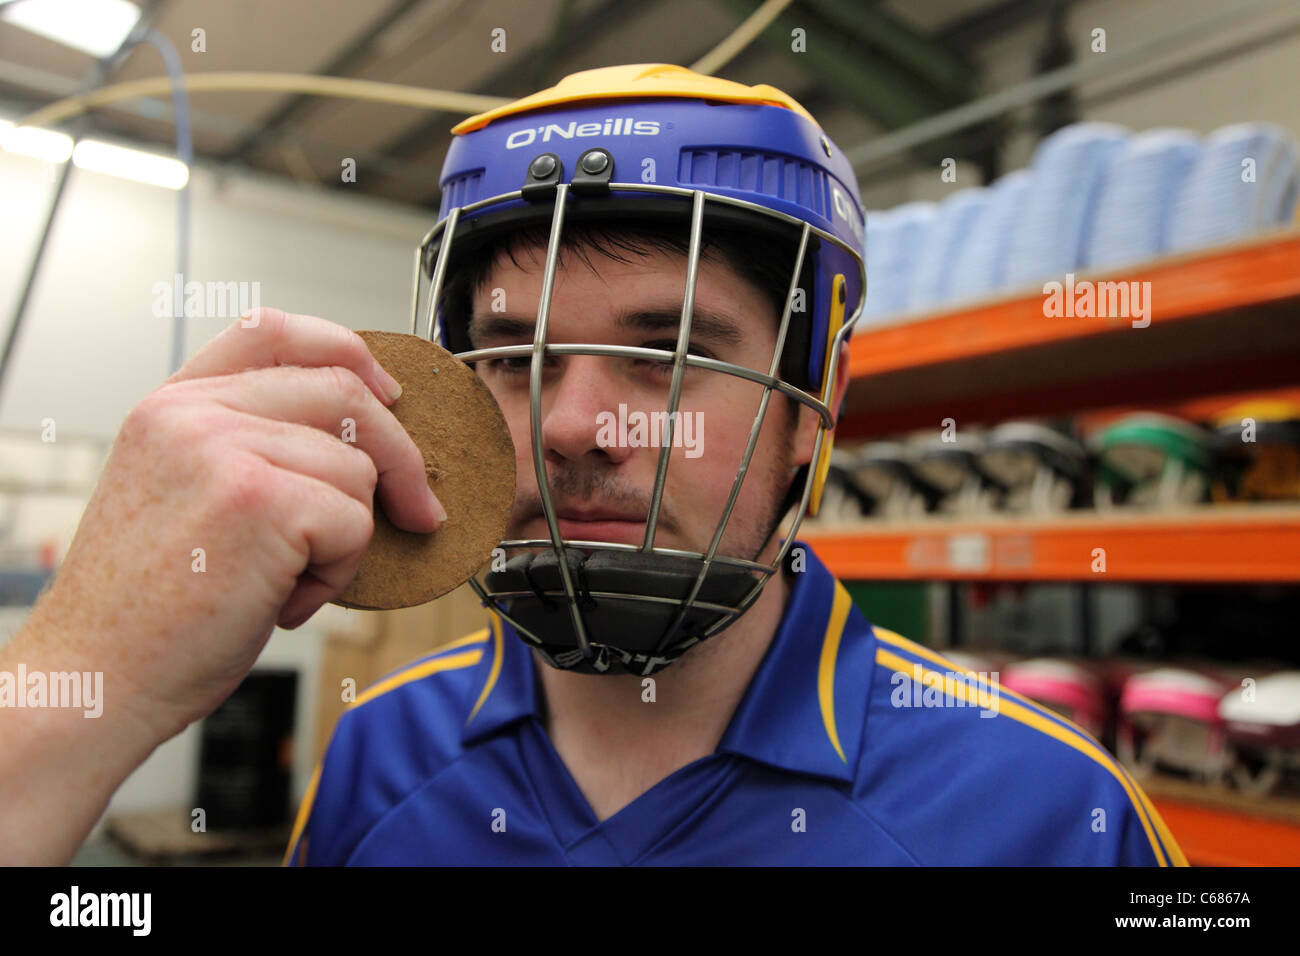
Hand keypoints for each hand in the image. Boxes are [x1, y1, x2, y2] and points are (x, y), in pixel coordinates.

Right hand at [25, 308, 443, 739]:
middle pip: (343, 391)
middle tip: (418, 509)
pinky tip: (283, 601)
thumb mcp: (182, 495)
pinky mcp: (262, 501)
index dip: (348, 350)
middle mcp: (195, 415)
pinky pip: (355, 522)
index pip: (273, 332)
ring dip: (347, 539)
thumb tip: (360, 438)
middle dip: (400, 455)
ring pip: (357, 469)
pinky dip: (338, 573)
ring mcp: (226, 450)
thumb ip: (247, 447)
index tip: (388, 393)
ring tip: (286, 581)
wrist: (98, 676)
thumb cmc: (146, 607)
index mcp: (173, 406)